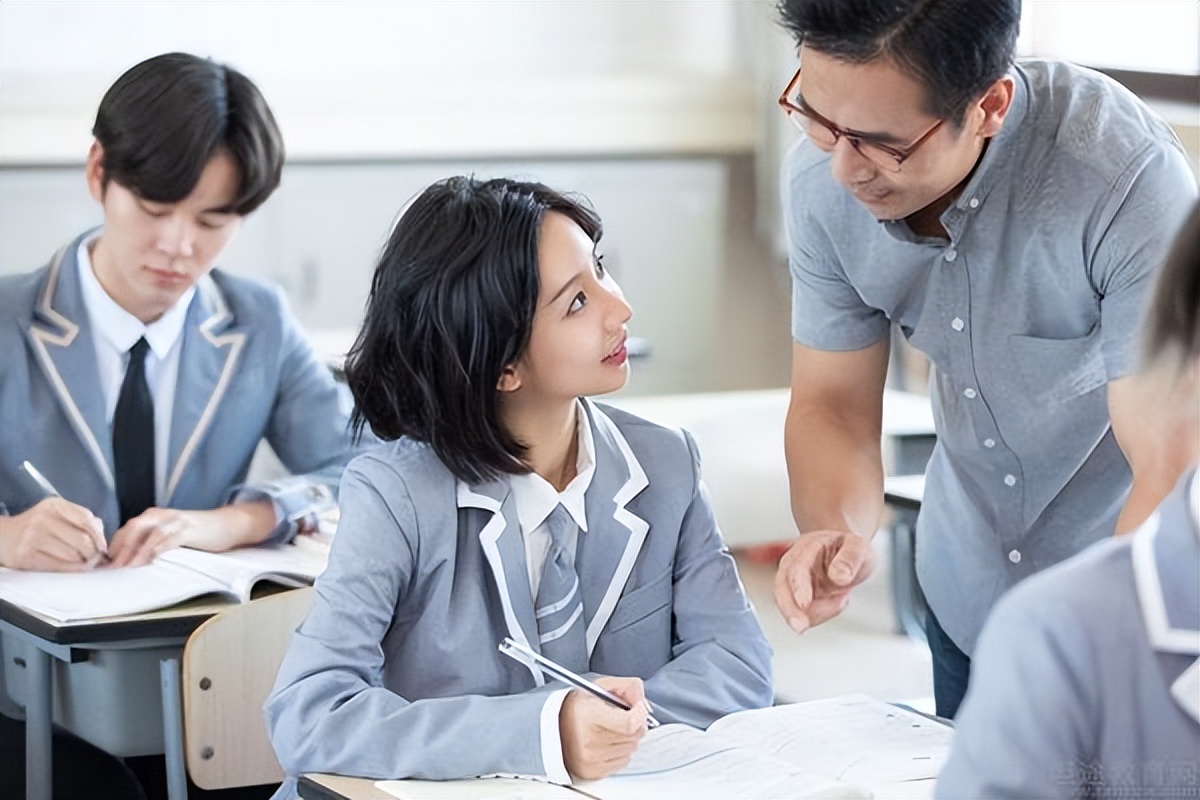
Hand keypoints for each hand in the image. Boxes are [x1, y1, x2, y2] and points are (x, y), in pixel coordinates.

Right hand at [0, 498, 106, 570]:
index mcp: (55, 505)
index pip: (86, 519)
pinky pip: (58, 565)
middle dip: (93, 552)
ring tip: (84, 562)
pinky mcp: (26, 555)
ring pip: (72, 554)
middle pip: (81, 539)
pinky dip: (72, 569)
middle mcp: (43, 518)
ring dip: (83, 562)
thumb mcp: (58, 515)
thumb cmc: (39, 527)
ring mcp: (33, 536)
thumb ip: (81, 521)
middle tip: (95, 559)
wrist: (4, 537)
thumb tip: (102, 540)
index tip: (103, 547)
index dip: (99, 536)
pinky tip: (75, 568)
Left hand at [109, 501, 275, 566]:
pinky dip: (159, 548)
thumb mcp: (170, 534)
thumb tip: (128, 560)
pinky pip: (170, 538)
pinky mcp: (190, 529)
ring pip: (150, 534)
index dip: (113, 546)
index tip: (105, 564)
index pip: (126, 529)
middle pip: (133, 529)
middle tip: (112, 567)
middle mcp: (162, 515)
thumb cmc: (197, 533)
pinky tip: (152, 558)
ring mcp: (176, 521)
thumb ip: (151, 541)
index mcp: (154, 517)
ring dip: (137, 551)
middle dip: (120, 549)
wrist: (227, 524)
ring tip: (128, 566)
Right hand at [559, 676, 649, 780]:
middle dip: (634, 724)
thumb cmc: (574, 708)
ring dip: (627, 738)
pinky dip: (620, 751)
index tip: (638, 708)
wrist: (551, 729)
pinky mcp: (593, 772)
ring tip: (610, 729)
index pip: (630, 723)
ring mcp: (591, 759)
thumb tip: (644, 702)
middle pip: (634, 736)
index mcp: (590, 716)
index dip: (640, 713)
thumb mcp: (599, 687)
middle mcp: (590, 741)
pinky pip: (622, 761)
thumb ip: (626, 687)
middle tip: (622, 716)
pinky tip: (607, 742)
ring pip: (631, 749)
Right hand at [773, 530, 874, 633]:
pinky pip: (799, 611)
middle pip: (782, 586)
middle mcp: (796, 562)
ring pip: (786, 601)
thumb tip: (839, 575)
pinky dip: (815, 616)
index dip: (798, 586)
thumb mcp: (859, 548)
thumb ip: (850, 559)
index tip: (803, 603)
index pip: (797, 567)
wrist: (848, 554)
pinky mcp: (798, 595)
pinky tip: (834, 605)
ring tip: (837, 605)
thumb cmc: (850, 549)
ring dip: (806, 614)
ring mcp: (795, 580)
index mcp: (809, 546)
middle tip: (800, 625)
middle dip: (789, 609)